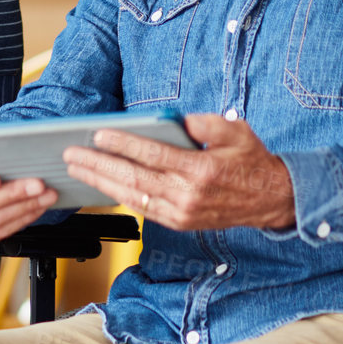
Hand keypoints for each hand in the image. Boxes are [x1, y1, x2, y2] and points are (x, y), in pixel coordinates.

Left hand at [63, 113, 295, 232]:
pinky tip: (102, 185)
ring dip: (101, 183)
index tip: (98, 134)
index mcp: (199, 171)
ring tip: (78, 169)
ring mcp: (181, 214)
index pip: (152, 155)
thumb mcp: (233, 130)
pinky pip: (143, 209)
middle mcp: (187, 196)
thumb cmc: (251, 159)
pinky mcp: (179, 223)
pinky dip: (119, 196)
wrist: (271, 199)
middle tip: (71, 154)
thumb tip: (171, 121)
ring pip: (132, 197)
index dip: (122, 144)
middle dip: (98, 165)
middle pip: (133, 179)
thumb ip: (201, 123)